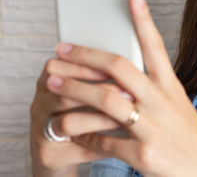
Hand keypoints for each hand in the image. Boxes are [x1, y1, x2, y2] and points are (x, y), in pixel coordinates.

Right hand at [30, 56, 120, 175]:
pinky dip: (101, 145)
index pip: (57, 68)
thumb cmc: (79, 116)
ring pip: (69, 122)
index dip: (84, 68)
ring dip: (101, 119)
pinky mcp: (48, 155)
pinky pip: (77, 149)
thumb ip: (98, 77)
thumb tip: (132, 64)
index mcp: (47, 83)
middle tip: (128, 95)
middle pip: (62, 93)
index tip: (113, 70)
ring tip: (125, 118)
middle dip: (99, 92)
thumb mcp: (83, 93)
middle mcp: (39, 105)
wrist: (60, 155)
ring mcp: (39, 131)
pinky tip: (120, 142)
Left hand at [33, 0, 196, 176]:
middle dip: (86, 56)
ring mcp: (152, 127)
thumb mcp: (175, 104)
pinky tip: (75, 132)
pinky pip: (104, 140)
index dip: (143, 19)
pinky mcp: (143, 154)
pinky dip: (85, 135)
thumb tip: (117, 75)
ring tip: (52, 85)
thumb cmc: (187, 134)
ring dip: (74, 91)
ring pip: (105, 101)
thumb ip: (150, 89)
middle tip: (61, 51)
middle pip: (119, 68)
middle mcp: (161, 101)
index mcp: (170, 86)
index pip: (155, 46)